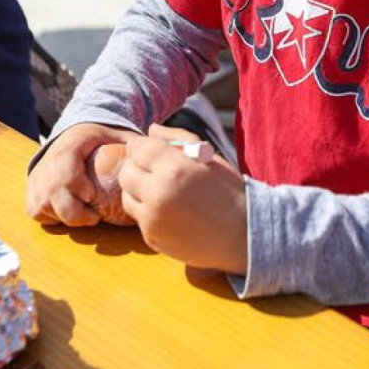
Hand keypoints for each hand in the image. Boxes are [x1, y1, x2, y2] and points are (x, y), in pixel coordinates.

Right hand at [26, 123, 138, 226]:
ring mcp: (37, 177)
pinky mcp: (32, 191)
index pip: (64, 165)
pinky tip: (70, 215)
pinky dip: (52, 219)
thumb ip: (134, 146)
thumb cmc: (101, 140)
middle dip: (73, 212)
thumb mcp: (117, 135)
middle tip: (94, 218)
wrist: (73, 135)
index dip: (75, 184)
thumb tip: (154, 160)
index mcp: (70, 145)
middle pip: (50, 192)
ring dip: (63, 218)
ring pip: (41, 206)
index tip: (92, 196)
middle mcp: (48, 161)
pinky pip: (36, 212)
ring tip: (85, 216)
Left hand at [118, 132, 247, 274]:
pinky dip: (147, 210)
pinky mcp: (152, 238)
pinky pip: (138, 217)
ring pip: (126, 196)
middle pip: (126, 171)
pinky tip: (168, 209)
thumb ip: (177, 138)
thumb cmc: (229, 191)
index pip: (139, 148)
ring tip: (159, 189)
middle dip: (136, 166)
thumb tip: (151, 130)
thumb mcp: (209, 157)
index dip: (142, 146)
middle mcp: (158, 194)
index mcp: (175, 169)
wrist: (243, 235)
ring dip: (137, 189)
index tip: (149, 148)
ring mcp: (153, 219)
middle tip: (152, 168)